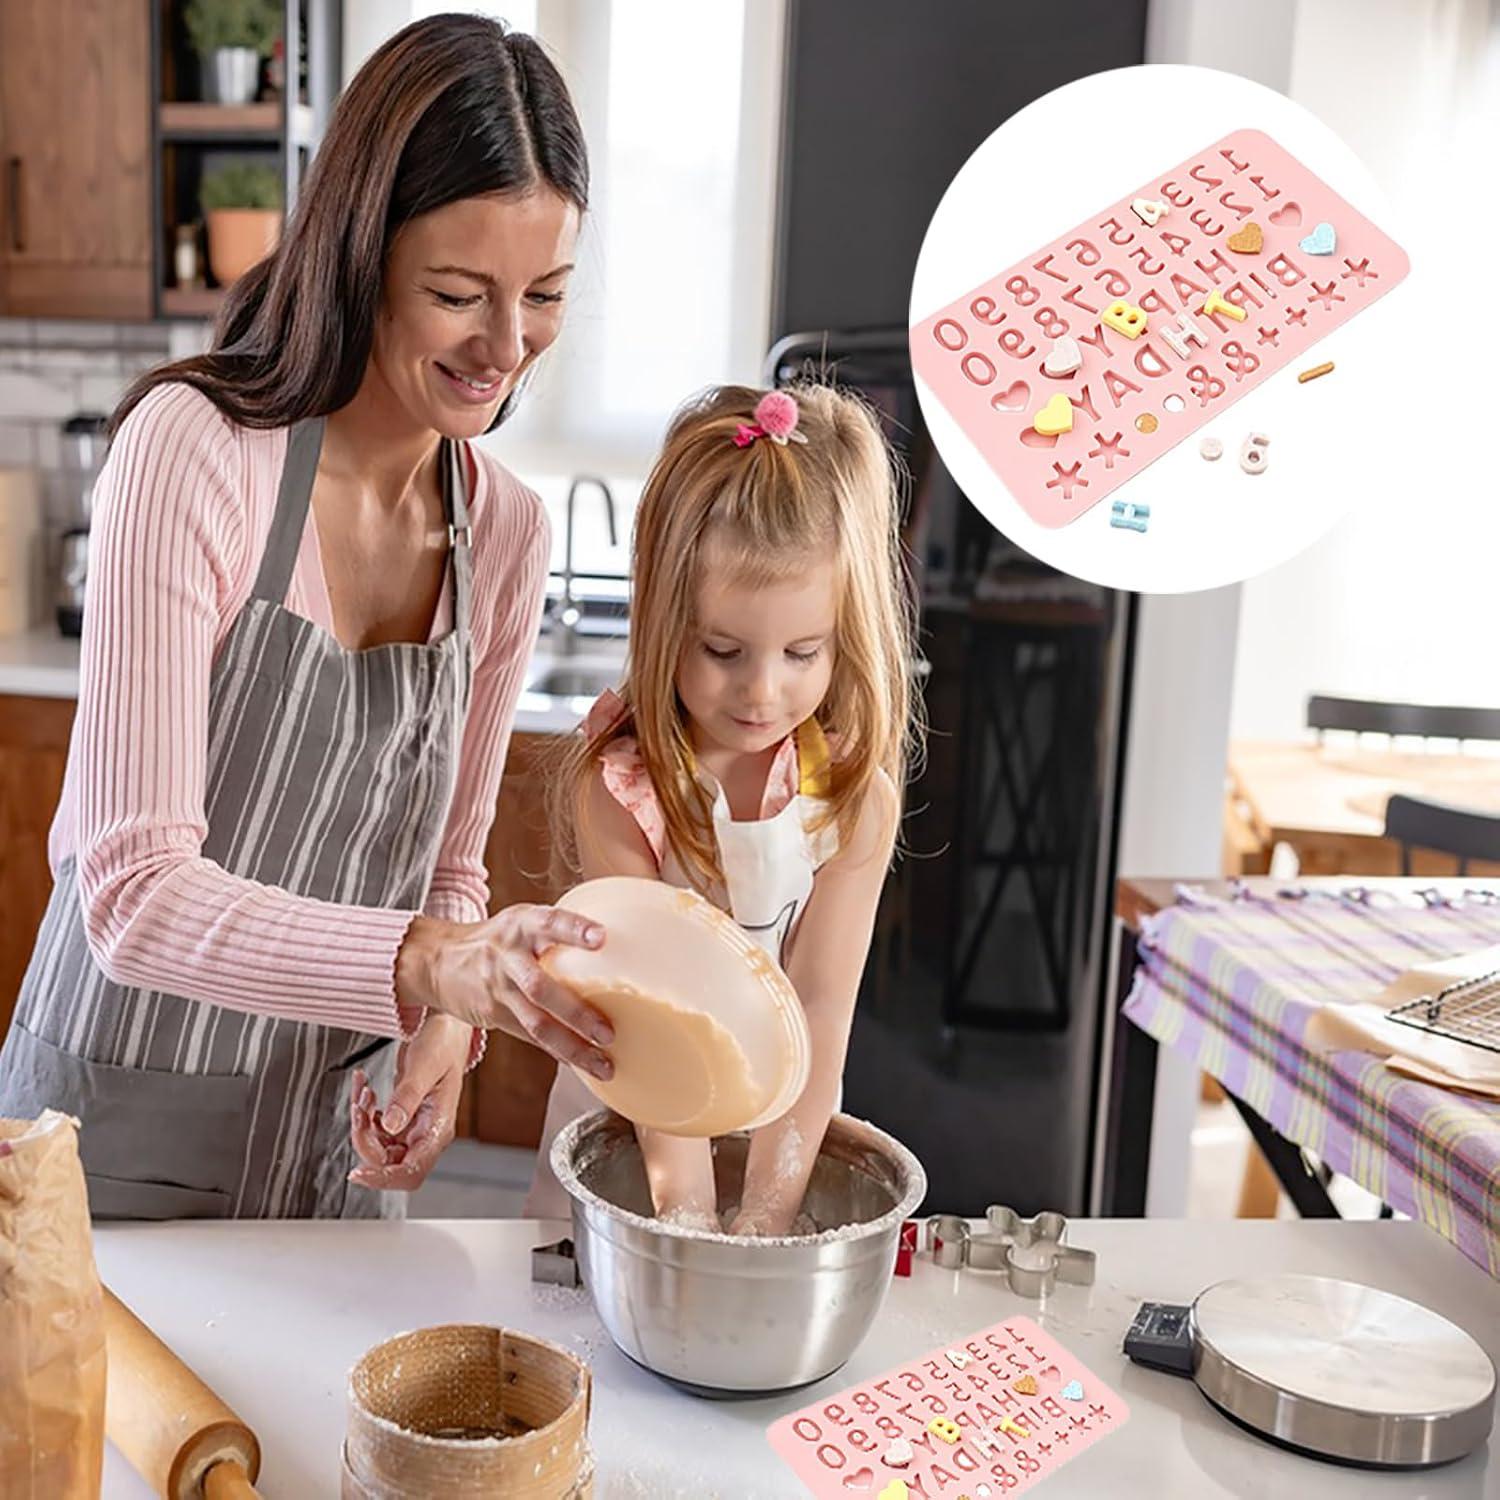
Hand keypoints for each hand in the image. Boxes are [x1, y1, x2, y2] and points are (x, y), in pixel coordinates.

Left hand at [347, 1014, 468, 1192]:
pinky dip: (364, 1112)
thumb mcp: (423, 1067)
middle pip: (388, 1162)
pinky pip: (375, 1128)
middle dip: (365, 1139)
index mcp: (437, 1129)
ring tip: (364, 1093)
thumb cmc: (443, 1043)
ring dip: (362, 1124)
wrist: (446, 1026)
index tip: (357, 1174)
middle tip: (360, 1109)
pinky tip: (365, 1089)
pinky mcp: (403, 1118)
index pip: (410, 1172)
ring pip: (378, 1146)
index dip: (383, 1178)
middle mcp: (426, 1134)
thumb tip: (389, 1126)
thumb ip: (406, 1098)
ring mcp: (414, 1128)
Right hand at [396, 904, 613, 1079]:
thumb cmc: (498, 938)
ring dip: (572, 1046)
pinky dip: (558, 1051)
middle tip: (608, 1032)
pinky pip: (530, 1036)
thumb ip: (557, 930)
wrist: (438, 960)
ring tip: (604, 1063)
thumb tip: (617, 938)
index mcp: (521, 925)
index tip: (601, 937)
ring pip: (536, 1023)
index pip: (549, 923)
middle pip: (540, 987)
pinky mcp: (493, 1015)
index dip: (574, 929)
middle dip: (576, 1012)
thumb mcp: (522, 921)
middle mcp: (508, 957)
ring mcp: (499, 988)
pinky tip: (583, 1063)